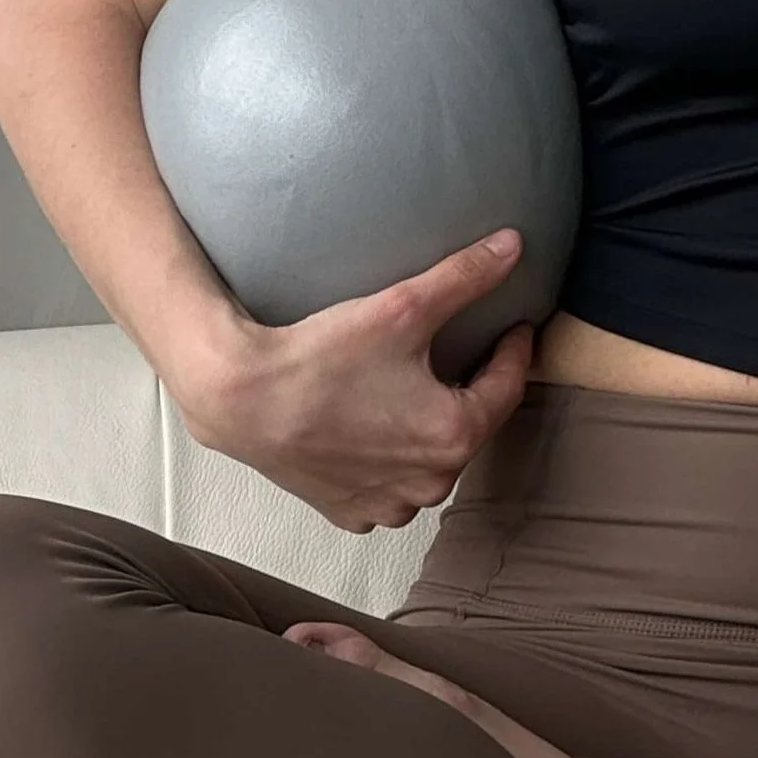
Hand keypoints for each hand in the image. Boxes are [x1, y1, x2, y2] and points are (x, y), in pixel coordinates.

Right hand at [174, 227, 537, 534]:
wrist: (243, 398)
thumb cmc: (323, 357)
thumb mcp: (403, 307)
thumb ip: (465, 276)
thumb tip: (514, 246)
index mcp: (455, 436)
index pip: (507, 386)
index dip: (514, 349)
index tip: (514, 326)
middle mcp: (429, 483)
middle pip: (471, 425)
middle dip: (472, 389)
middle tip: (466, 352)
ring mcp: (388, 505)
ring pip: (432, 462)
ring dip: (432, 429)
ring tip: (420, 388)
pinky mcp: (351, 512)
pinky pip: (390, 486)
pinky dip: (392, 461)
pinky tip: (378, 428)